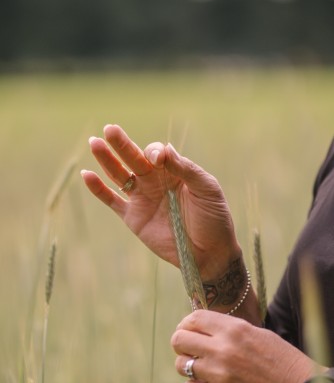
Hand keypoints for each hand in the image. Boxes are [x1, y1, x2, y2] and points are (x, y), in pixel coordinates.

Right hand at [81, 124, 240, 279]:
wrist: (209, 253)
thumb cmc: (214, 218)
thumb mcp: (206, 189)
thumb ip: (186, 169)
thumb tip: (164, 148)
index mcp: (173, 171)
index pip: (156, 154)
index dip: (153, 152)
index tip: (158, 159)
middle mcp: (155, 181)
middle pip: (133, 158)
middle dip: (122, 144)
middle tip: (109, 129)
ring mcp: (142, 199)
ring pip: (119, 175)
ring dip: (106, 160)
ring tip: (94, 143)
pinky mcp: (133, 217)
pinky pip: (112, 201)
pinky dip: (98, 189)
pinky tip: (87, 175)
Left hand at [171, 310, 314, 382]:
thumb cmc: (280, 359)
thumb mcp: (256, 333)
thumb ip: (227, 329)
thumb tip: (200, 327)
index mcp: (233, 329)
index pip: (193, 318)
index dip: (186, 323)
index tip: (188, 329)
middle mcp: (222, 350)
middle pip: (178, 340)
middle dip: (180, 344)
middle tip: (189, 349)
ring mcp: (219, 375)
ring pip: (180, 365)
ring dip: (187, 366)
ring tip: (202, 368)